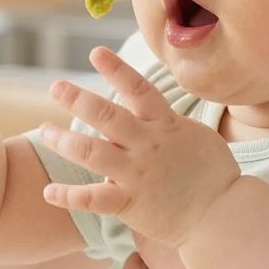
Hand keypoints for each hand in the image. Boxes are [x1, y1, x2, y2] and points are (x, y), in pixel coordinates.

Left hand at [38, 47, 239, 246]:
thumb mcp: (197, 137)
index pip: (139, 89)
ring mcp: (137, 174)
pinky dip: (68, 196)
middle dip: (77, 98)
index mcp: (165, 126)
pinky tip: (48, 191)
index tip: (95, 53)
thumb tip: (152, 111)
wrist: (222, 215)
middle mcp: (147, 145)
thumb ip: (170, 123)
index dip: (117, 69)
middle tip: (56, 87)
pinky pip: (93, 199)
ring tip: (45, 131)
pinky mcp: (130, 204)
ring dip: (64, 140)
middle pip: (106, 115)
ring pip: (91, 152)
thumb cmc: (214, 175)